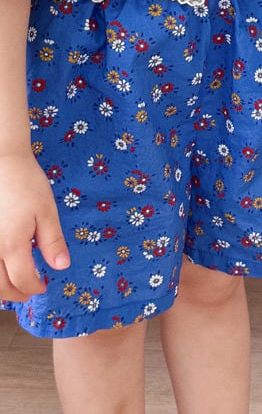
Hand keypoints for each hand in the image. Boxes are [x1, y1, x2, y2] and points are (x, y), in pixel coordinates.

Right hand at [0, 152, 69, 300]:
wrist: (1, 162)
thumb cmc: (25, 183)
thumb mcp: (46, 211)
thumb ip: (52, 242)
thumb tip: (61, 267)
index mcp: (11, 244)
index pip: (22, 280)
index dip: (33, 288)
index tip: (43, 287)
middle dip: (15, 294)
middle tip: (28, 293)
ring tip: (12, 285)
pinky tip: (0, 268)